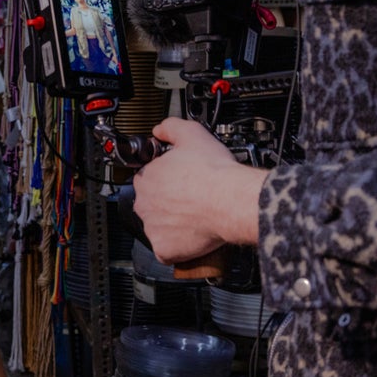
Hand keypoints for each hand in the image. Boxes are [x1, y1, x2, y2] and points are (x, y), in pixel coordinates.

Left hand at [132, 117, 263, 263]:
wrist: (231, 200)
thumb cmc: (214, 172)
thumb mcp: (191, 134)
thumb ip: (170, 127)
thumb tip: (160, 130)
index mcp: (147, 178)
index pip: (148, 179)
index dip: (166, 179)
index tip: (180, 181)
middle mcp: (144, 203)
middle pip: (151, 203)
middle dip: (168, 202)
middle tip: (191, 199)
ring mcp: (152, 227)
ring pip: (158, 226)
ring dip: (172, 224)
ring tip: (195, 216)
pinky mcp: (163, 248)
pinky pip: (167, 249)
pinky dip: (178, 245)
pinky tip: (192, 234)